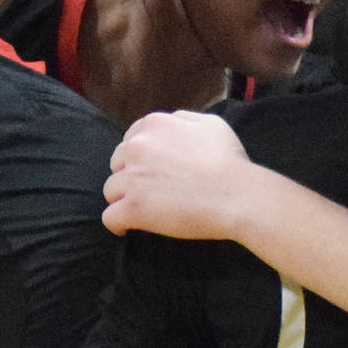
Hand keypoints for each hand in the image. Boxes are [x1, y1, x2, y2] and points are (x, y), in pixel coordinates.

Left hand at [103, 110, 257, 239]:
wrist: (238, 195)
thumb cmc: (229, 162)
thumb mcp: (211, 124)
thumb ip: (183, 119)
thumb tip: (171, 122)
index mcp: (155, 125)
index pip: (130, 140)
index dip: (141, 158)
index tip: (154, 171)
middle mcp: (137, 147)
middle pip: (117, 164)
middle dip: (130, 177)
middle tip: (153, 191)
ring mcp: (132, 178)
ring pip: (111, 191)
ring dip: (125, 200)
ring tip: (147, 210)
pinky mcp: (133, 207)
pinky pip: (109, 218)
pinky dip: (118, 224)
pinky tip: (130, 227)